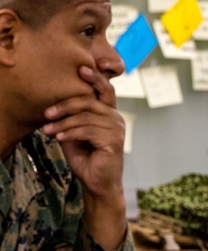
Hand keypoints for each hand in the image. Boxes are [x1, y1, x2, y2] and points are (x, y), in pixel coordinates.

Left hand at [41, 65, 126, 250]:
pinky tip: (59, 137)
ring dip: (64, 122)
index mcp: (109, 113)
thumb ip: (71, 117)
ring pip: (86, 116)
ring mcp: (117, 129)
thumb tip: (54, 104)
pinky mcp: (114, 141)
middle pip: (90, 101)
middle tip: (47, 112)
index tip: (82, 68)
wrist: (96, 182)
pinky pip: (88, 130)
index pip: (105, 90)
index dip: (96, 77)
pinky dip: (70, 132)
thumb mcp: (74, 132)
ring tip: (48, 130)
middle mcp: (116, 118)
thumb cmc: (86, 157)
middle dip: (66, 104)